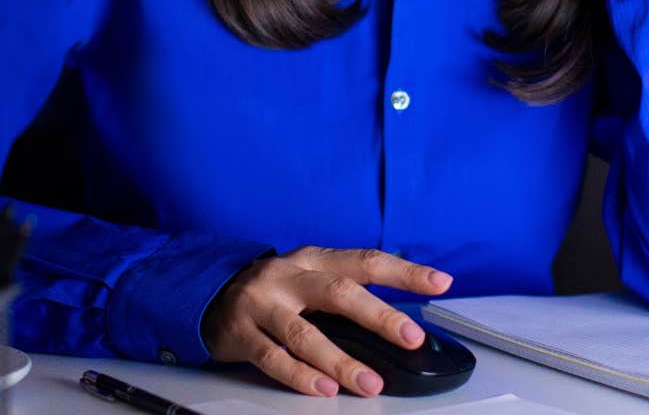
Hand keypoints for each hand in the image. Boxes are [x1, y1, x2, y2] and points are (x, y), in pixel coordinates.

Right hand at [200, 245, 453, 397]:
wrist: (208, 295)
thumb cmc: (272, 290)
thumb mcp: (308, 277)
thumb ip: (345, 291)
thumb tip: (398, 320)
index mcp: (313, 260)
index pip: (366, 261)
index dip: (404, 272)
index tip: (440, 282)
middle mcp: (288, 277)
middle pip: (338, 292)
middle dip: (379, 315)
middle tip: (410, 337)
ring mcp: (262, 305)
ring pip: (305, 333)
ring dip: (340, 361)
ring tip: (368, 383)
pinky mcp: (241, 334)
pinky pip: (273, 357)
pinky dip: (299, 375)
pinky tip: (322, 388)